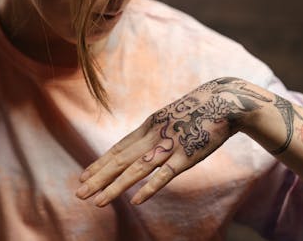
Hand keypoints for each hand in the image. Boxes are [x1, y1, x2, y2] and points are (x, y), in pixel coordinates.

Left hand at [75, 77, 271, 205]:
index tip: (84, 175)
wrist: (223, 101)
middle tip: (79, 193)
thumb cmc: (197, 110)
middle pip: (120, 160)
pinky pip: (165, 175)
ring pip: (136, 170)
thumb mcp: (170, 117)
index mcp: (148, 126)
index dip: (100, 163)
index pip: (118, 148)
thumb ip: (157, 130)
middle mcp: (152, 136)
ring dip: (114, 187)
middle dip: (98, 177)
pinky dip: (150, 187)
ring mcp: (169, 146)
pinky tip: (135, 201)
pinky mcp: (187, 156)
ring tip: (96, 201)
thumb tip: (145, 141)